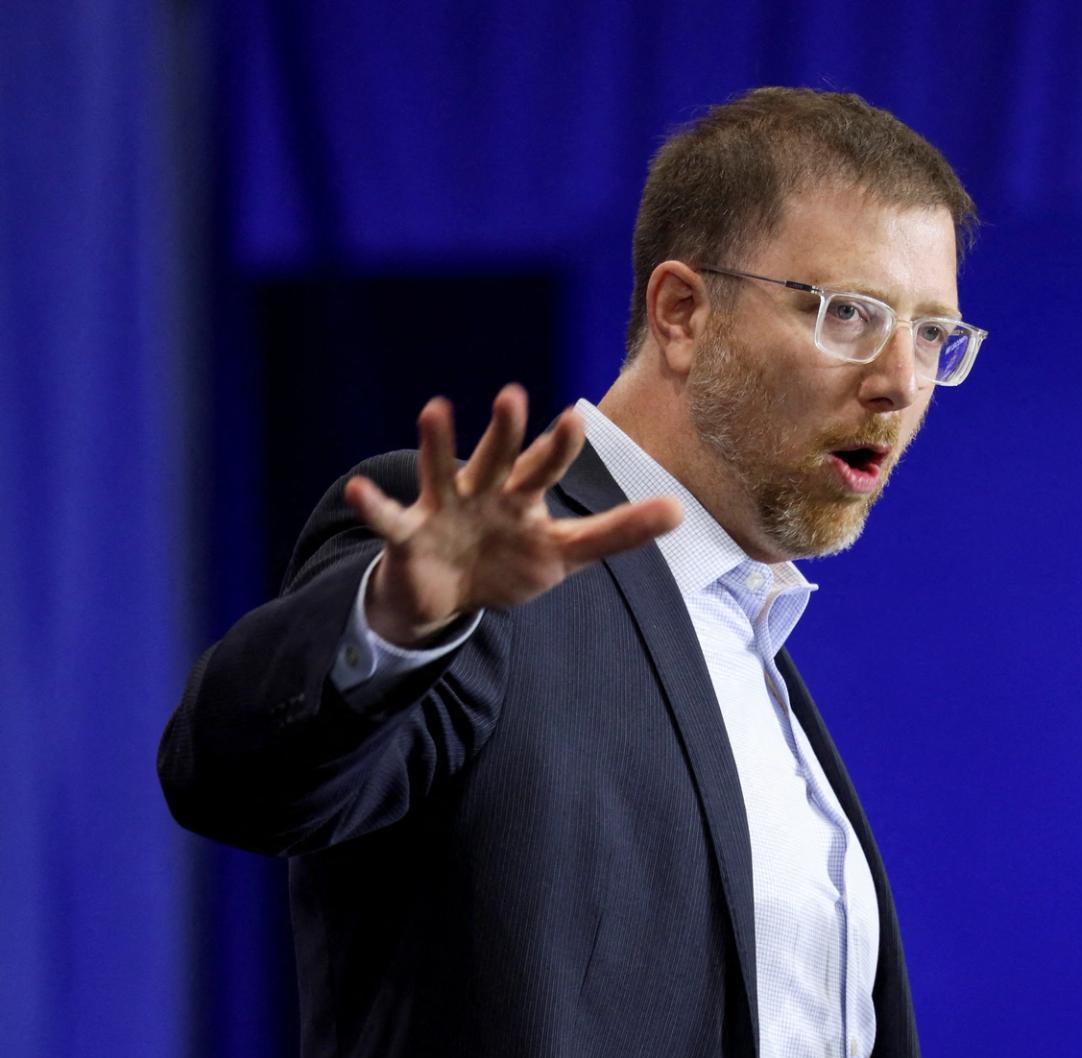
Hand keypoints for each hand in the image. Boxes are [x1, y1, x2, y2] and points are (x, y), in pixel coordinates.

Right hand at [345, 384, 681, 644]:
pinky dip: (374, 507)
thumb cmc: (508, 563)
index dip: (557, 445)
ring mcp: (443, 508)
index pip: (544, 466)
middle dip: (503, 431)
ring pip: (441, 471)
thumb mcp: (567, 552)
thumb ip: (618, 532)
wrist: (447, 597)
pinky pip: (389, 519)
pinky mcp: (409, 535)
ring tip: (435, 409)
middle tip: (513, 395)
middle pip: (496, 458)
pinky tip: (359, 492)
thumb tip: (680, 510)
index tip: (574, 416)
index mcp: (522, 495)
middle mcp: (483, 490)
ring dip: (437, 443)